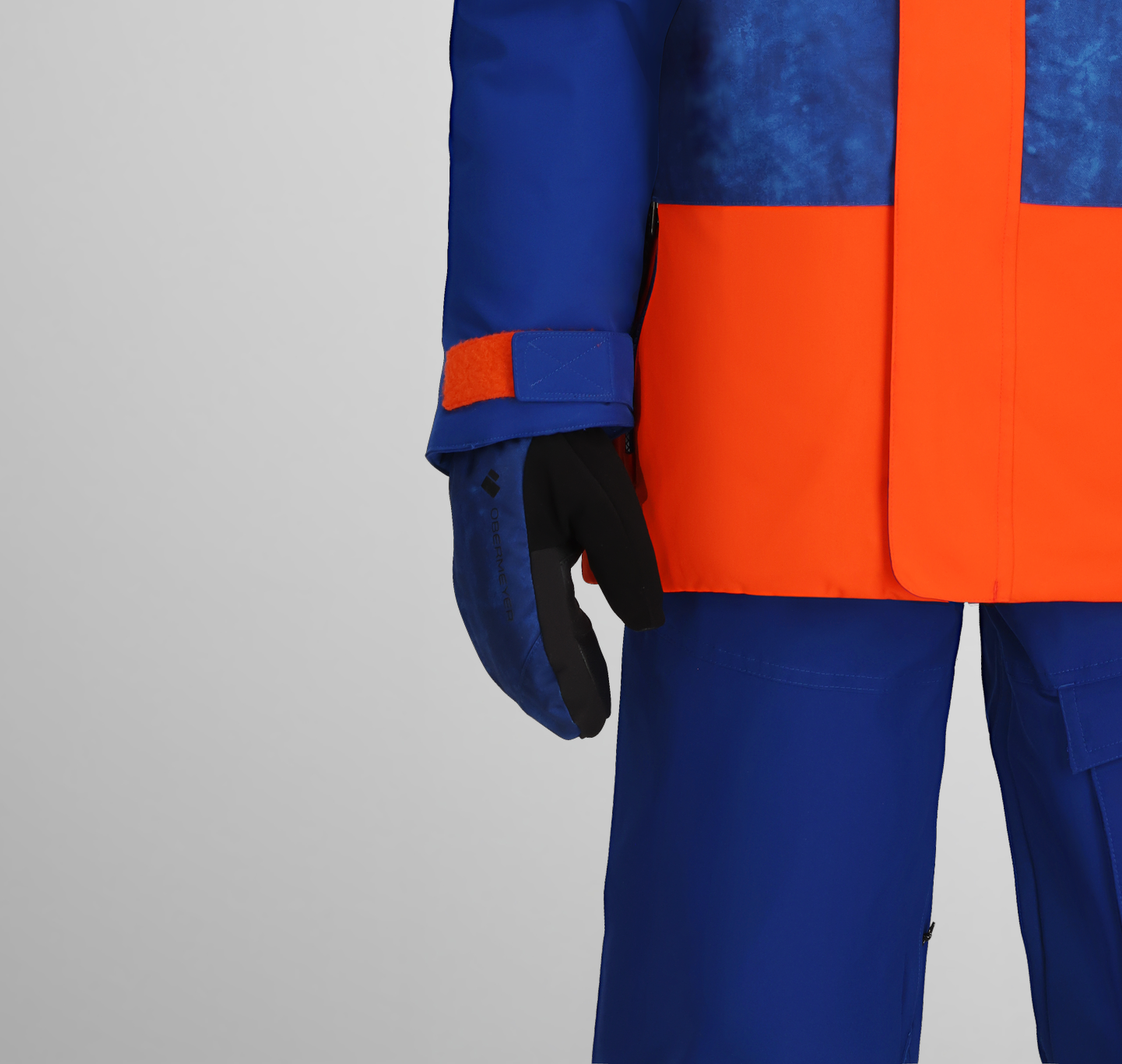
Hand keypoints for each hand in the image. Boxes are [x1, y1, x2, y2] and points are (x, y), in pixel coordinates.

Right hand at [446, 430, 663, 737]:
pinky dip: (509, 643)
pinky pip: (488, 610)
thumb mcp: (605, 496)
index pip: (544, 644)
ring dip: (524, 672)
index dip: (566, 688)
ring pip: (496, 634)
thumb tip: (644, 626)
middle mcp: (491, 565)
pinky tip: (534, 650)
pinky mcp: (477, 543)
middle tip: (576, 727)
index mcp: (522, 559)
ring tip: (560, 700)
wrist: (515, 393)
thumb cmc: (564, 442)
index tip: (586, 724)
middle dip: (543, 692)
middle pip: (513, 650)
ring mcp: (477, 554)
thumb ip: (625, 562)